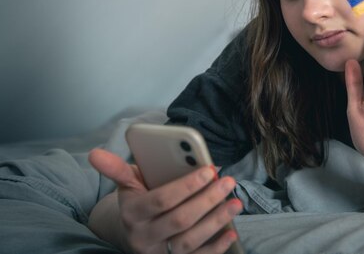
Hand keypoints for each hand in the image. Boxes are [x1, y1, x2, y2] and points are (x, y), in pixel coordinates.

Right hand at [88, 148, 241, 253]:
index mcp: (132, 213)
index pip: (162, 199)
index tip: (209, 170)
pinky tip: (231, 231)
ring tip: (236, 202)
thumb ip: (117, 169)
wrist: (133, 234)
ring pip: (190, 241)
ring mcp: (158, 253)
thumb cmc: (138, 200)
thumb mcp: (127, 184)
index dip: (187, 186)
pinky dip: (216, 247)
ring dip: (216, 221)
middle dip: (208, 200)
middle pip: (180, 220)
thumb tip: (95, 153)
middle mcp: (143, 237)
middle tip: (228, 182)